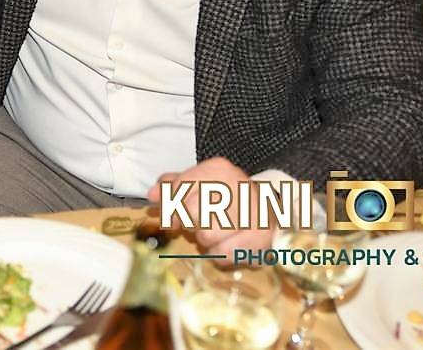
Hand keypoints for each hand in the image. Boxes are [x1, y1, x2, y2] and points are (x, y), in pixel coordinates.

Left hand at [147, 157, 274, 258]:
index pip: (180, 187)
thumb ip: (173, 186)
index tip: (171, 219)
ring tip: (214, 234)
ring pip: (206, 236)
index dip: (169, 207)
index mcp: (218, 169)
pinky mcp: (260, 237)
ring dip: (204, 241)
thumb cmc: (228, 196)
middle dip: (188, 224)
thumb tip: (152, 195)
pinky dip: (218, 254)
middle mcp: (236, 186)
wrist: (270, 211)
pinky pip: (222, 254)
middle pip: (191, 213)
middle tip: (195, 227)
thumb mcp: (200, 182)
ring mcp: (250, 212)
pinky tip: (224, 245)